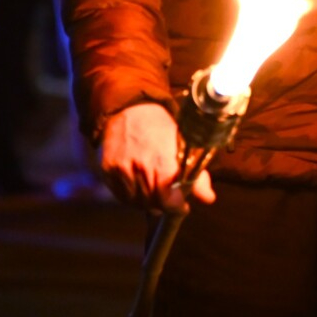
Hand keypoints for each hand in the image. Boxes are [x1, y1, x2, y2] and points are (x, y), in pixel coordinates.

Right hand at [97, 102, 214, 212]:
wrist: (129, 111)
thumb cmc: (161, 127)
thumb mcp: (185, 145)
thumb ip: (197, 176)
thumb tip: (209, 199)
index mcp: (161, 160)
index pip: (167, 200)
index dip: (176, 206)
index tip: (182, 205)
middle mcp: (139, 168)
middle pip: (152, 204)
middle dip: (164, 204)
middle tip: (171, 197)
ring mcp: (120, 171)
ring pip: (136, 203)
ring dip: (148, 201)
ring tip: (156, 189)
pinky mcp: (107, 172)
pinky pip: (121, 196)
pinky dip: (132, 196)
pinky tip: (141, 186)